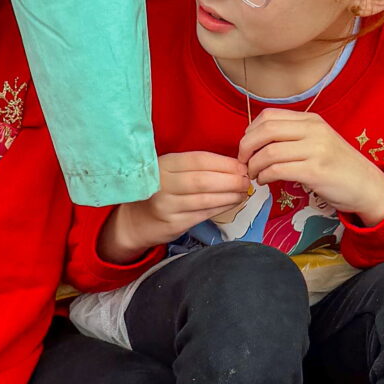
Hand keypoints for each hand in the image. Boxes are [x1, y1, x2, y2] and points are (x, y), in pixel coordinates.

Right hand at [102, 150, 253, 262]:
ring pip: (205, 198)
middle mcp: (163, 184)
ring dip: (230, 195)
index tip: (241, 165)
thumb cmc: (160, 190)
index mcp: (164, 164)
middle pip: (203, 180)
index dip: (224, 163)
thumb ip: (195, 167)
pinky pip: (203, 214)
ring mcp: (167, 205)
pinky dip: (221, 207)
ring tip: (244, 192)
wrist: (136, 220)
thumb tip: (234, 166)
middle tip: (247, 180)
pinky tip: (232, 203)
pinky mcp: (173, 223)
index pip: (199, 160)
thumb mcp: (170, 171)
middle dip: (230, 180)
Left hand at [237, 108, 383, 223]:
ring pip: (269, 151)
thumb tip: (258, 141)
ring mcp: (316, 149)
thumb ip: (294, 137)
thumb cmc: (339, 167)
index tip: (247, 148)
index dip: (251, 131)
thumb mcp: (318, 142)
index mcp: (312, 120)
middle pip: (265, 130)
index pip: (269, 116)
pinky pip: (278, 169)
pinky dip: (265, 176)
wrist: (368, 186)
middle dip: (246, 147)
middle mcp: (313, 130)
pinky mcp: (315, 171)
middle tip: (244, 162)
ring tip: (255, 175)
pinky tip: (265, 181)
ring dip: (254, 166)